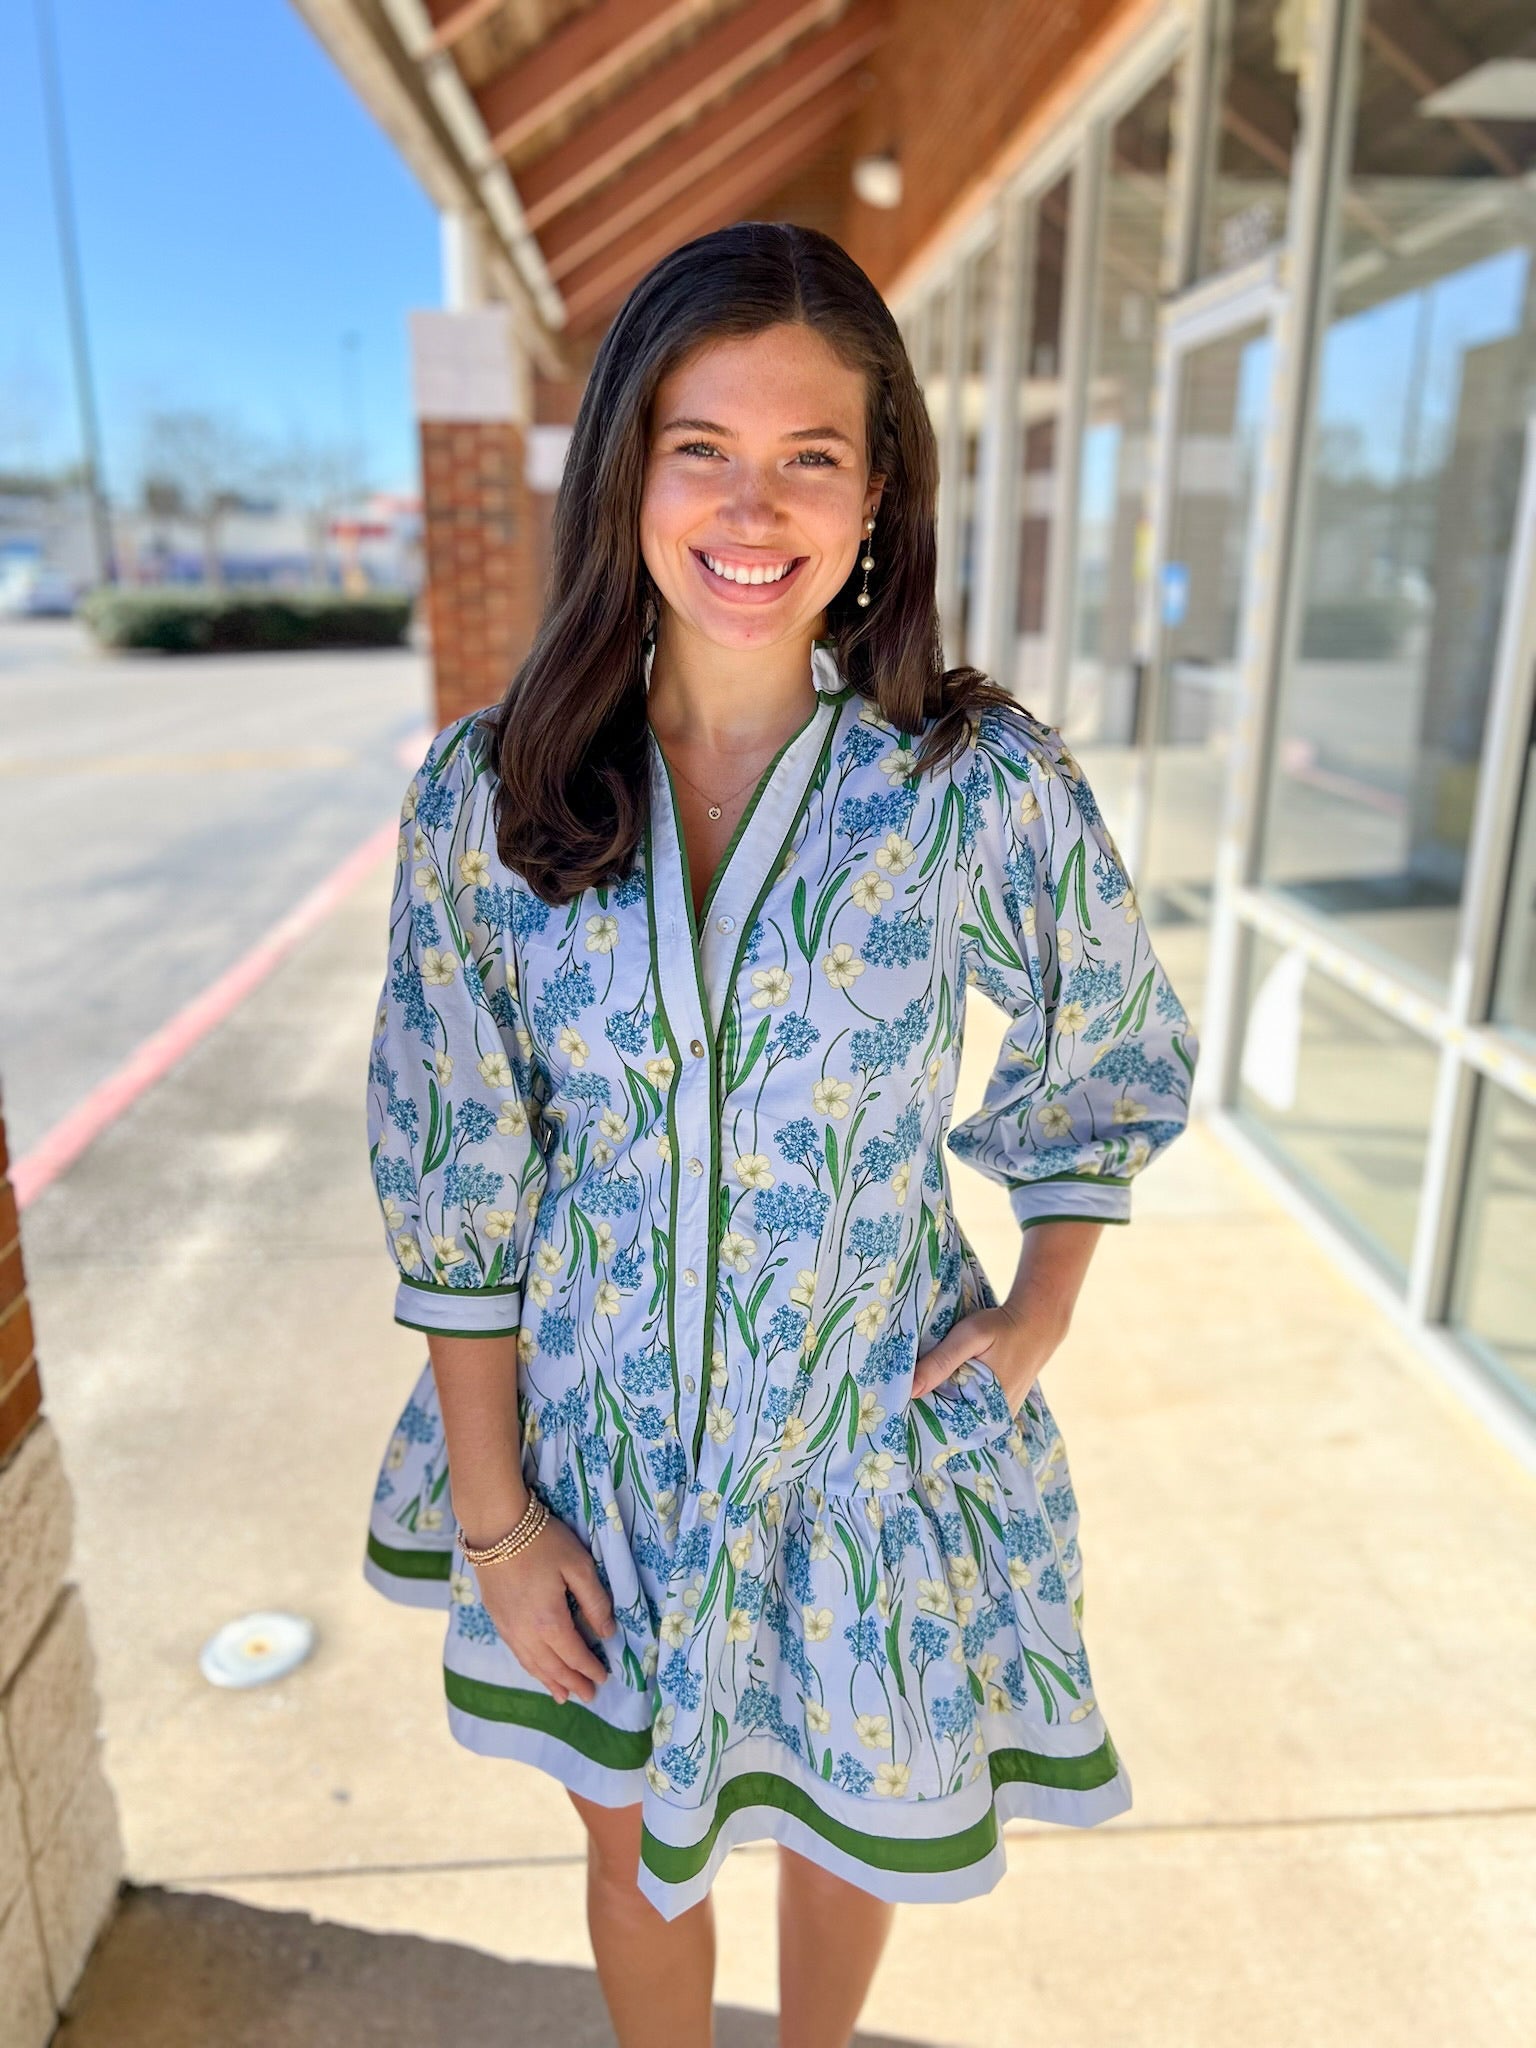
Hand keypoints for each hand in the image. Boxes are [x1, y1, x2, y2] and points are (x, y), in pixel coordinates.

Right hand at [471, 1510, 617, 1705]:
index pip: (575, 1655)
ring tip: (564, 1696)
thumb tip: (606, 1632)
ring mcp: (509, 1628)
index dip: (590, 1669)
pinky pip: (518, 1654)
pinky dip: (531, 1669)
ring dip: (551, 1682)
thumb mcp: (578, 1565)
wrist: (495, 1528)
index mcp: (550, 1622)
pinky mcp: (498, 1619)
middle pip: (553, 1667)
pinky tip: (536, 1671)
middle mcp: (527, 1633)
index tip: (604, 1678)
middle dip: (573, 1683)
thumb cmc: (542, 1542)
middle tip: (589, 1696)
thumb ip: (595, 1601)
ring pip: (533, 1665)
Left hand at [912, 1301, 1061, 1414]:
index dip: (917, 1416)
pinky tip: (940, 1388)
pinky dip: (955, 1402)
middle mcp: (994, 1420)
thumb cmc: (1002, 1328)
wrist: (1038, 1324)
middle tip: (900, 1395)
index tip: (896, 1403)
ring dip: (940, 1406)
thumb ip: (941, 1362)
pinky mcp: (1001, 1408)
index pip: (941, 1426)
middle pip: (949, 1424)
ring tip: (917, 1390)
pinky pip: (971, 1412)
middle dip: (926, 1411)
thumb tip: (909, 1390)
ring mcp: (999, 1416)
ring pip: (959, 1418)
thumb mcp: (968, 1337)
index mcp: (987, 1410)